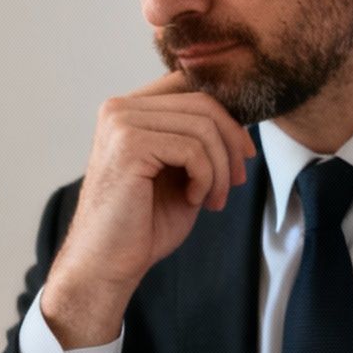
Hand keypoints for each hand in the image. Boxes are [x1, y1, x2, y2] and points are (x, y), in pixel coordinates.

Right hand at [41, 71, 255, 347]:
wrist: (107, 265)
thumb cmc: (142, 225)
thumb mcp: (178, 172)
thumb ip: (197, 139)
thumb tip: (241, 118)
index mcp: (128, 110)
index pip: (190, 87)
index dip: (227, 118)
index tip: (244, 155)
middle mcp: (119, 109)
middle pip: (202, 103)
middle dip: (232, 144)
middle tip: (236, 182)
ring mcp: (121, 123)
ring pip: (203, 126)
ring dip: (221, 168)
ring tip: (215, 199)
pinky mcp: (129, 145)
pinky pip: (193, 149)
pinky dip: (207, 178)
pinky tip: (195, 200)